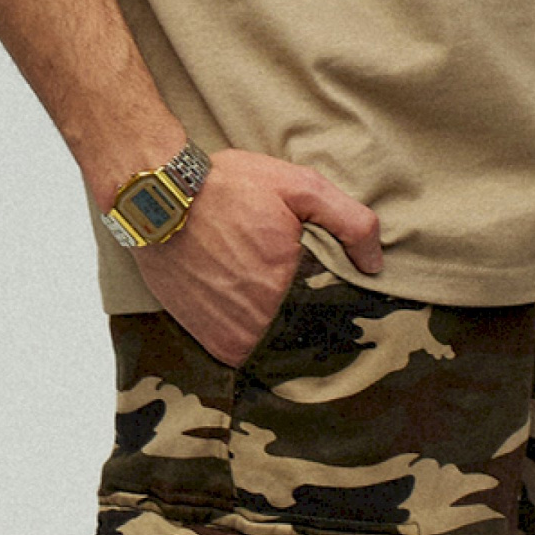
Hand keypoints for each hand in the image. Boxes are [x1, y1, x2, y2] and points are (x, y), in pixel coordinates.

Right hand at [133, 150, 381, 368]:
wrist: (158, 199)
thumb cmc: (228, 187)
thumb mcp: (297, 185)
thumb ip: (348, 220)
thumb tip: (376, 263)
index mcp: (291, 281)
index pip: (335, 308)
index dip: (333, 294)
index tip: (326, 282)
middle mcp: (264, 317)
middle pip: (306, 326)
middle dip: (304, 307)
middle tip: (286, 278)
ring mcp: (236, 335)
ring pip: (277, 340)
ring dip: (276, 322)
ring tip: (261, 286)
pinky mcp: (212, 343)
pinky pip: (246, 348)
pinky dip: (247, 329)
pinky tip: (240, 299)